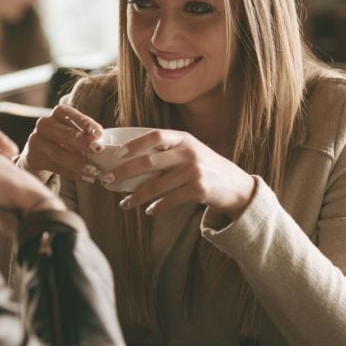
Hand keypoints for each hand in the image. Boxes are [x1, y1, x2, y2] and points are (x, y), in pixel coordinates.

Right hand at [21, 104, 104, 182]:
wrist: (39, 157)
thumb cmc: (64, 143)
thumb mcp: (74, 135)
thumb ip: (86, 137)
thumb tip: (106, 147)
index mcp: (57, 114)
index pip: (69, 113)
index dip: (84, 122)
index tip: (99, 134)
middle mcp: (44, 124)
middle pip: (64, 133)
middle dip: (83, 142)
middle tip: (99, 150)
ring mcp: (35, 141)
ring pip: (59, 152)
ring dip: (78, 163)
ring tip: (94, 171)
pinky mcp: (32, 158)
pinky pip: (55, 166)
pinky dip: (72, 173)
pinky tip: (86, 178)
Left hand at [100, 130, 256, 220]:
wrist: (237, 187)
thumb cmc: (207, 169)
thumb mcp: (191, 153)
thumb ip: (168, 152)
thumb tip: (131, 161)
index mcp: (184, 139)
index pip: (155, 135)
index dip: (134, 143)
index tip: (117, 153)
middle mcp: (189, 152)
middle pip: (149, 160)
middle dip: (124, 171)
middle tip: (107, 180)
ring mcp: (195, 171)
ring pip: (156, 185)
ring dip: (137, 196)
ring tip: (125, 203)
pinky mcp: (199, 190)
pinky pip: (170, 200)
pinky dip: (157, 207)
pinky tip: (149, 211)